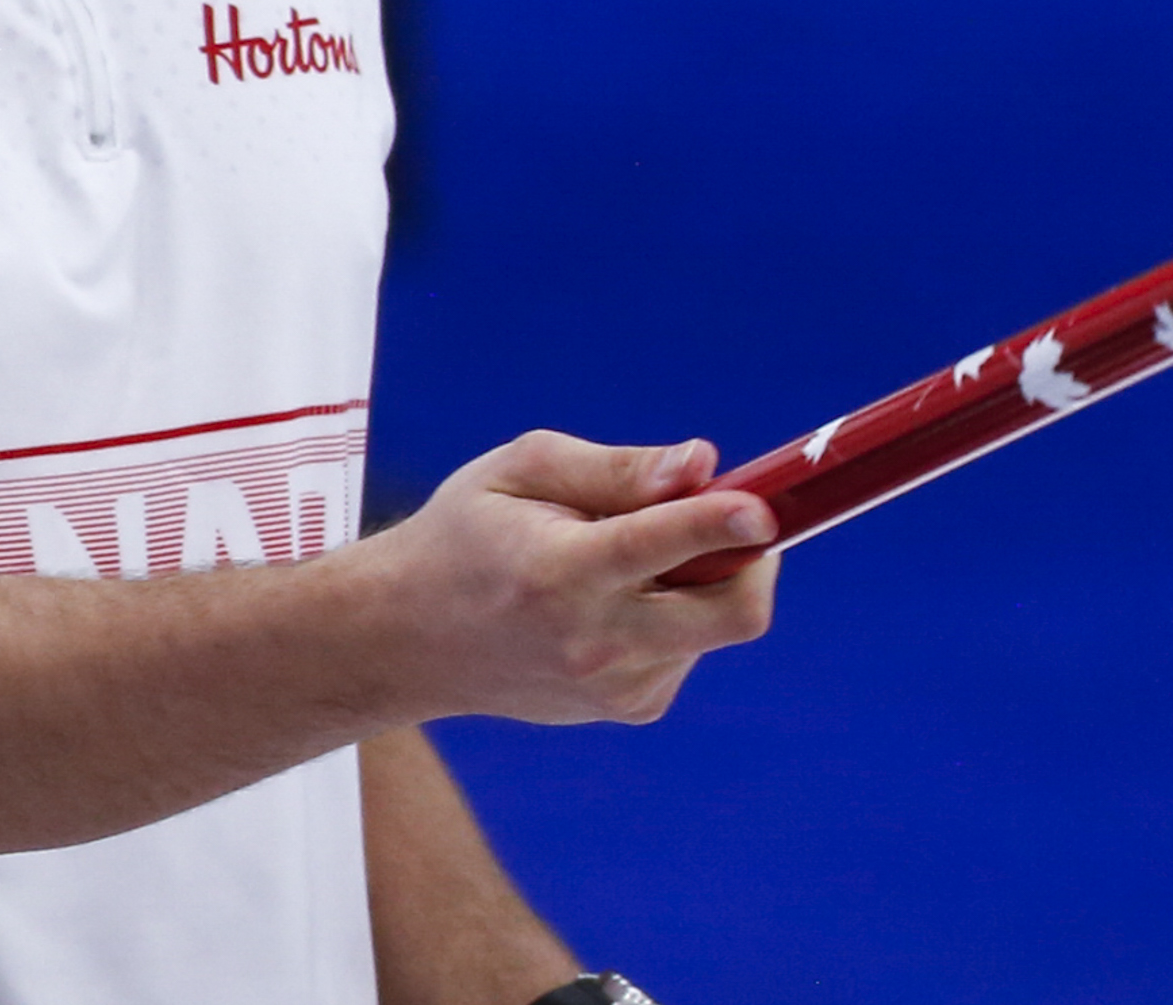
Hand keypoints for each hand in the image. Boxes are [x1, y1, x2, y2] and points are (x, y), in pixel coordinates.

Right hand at [359, 433, 777, 725]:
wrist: (408, 639)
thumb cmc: (467, 534)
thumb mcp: (521, 469)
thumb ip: (616, 468)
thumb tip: (702, 464)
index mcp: (560, 572)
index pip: (662, 547)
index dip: (725, 522)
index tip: (764, 507)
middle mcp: (594, 642)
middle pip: (732, 615)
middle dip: (757, 560)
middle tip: (742, 517)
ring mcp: (615, 687)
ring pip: (717, 625)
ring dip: (704, 581)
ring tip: (632, 556)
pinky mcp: (630, 707)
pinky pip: (692, 648)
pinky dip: (679, 613)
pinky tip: (617, 600)